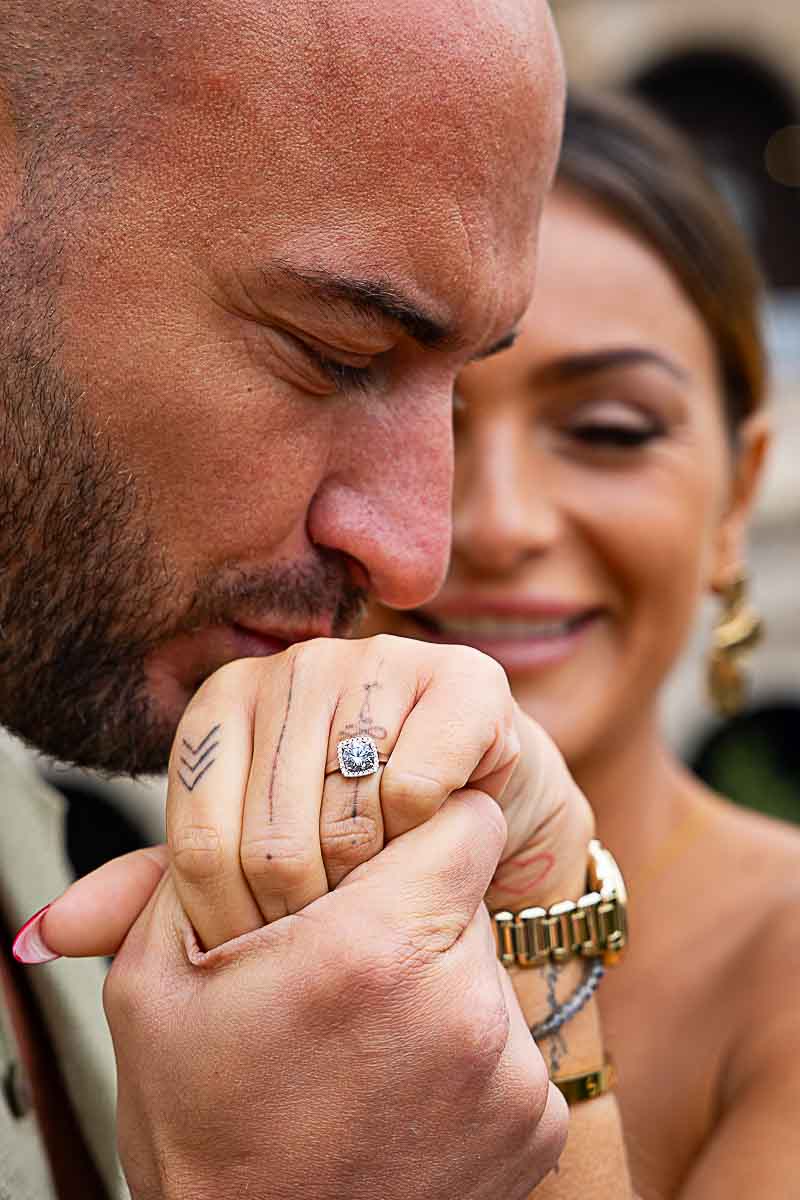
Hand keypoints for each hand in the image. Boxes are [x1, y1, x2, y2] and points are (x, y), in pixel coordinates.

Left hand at [38, 635, 591, 956]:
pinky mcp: (464, 679)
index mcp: (226, 701)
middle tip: (332, 934)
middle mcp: (295, 666)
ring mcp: (379, 661)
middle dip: (303, 916)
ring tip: (380, 888)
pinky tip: (434, 837)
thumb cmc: (355, 838)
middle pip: (271, 838)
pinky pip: (418, 784)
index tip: (263, 952)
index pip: (199, 840)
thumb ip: (154, 895)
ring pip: (346, 814)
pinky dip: (425, 837)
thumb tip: (42, 938)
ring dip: (368, 881)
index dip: (229, 922)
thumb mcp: (249, 867)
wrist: (477, 815)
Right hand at [105, 791, 566, 1199]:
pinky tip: (399, 1090)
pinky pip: (509, 1047)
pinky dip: (464, 1055)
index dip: (423, 825)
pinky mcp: (536, 1124)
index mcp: (374, 948)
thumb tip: (222, 792)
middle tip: (346, 966)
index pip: (466, 821)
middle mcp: (463, 1005)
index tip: (388, 853)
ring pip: (487, 970)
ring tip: (364, 1040)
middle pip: (469, 897)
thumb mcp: (153, 985)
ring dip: (438, 984)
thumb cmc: (203, 1130)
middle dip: (415, 912)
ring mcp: (509, 1072)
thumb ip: (194, 870)